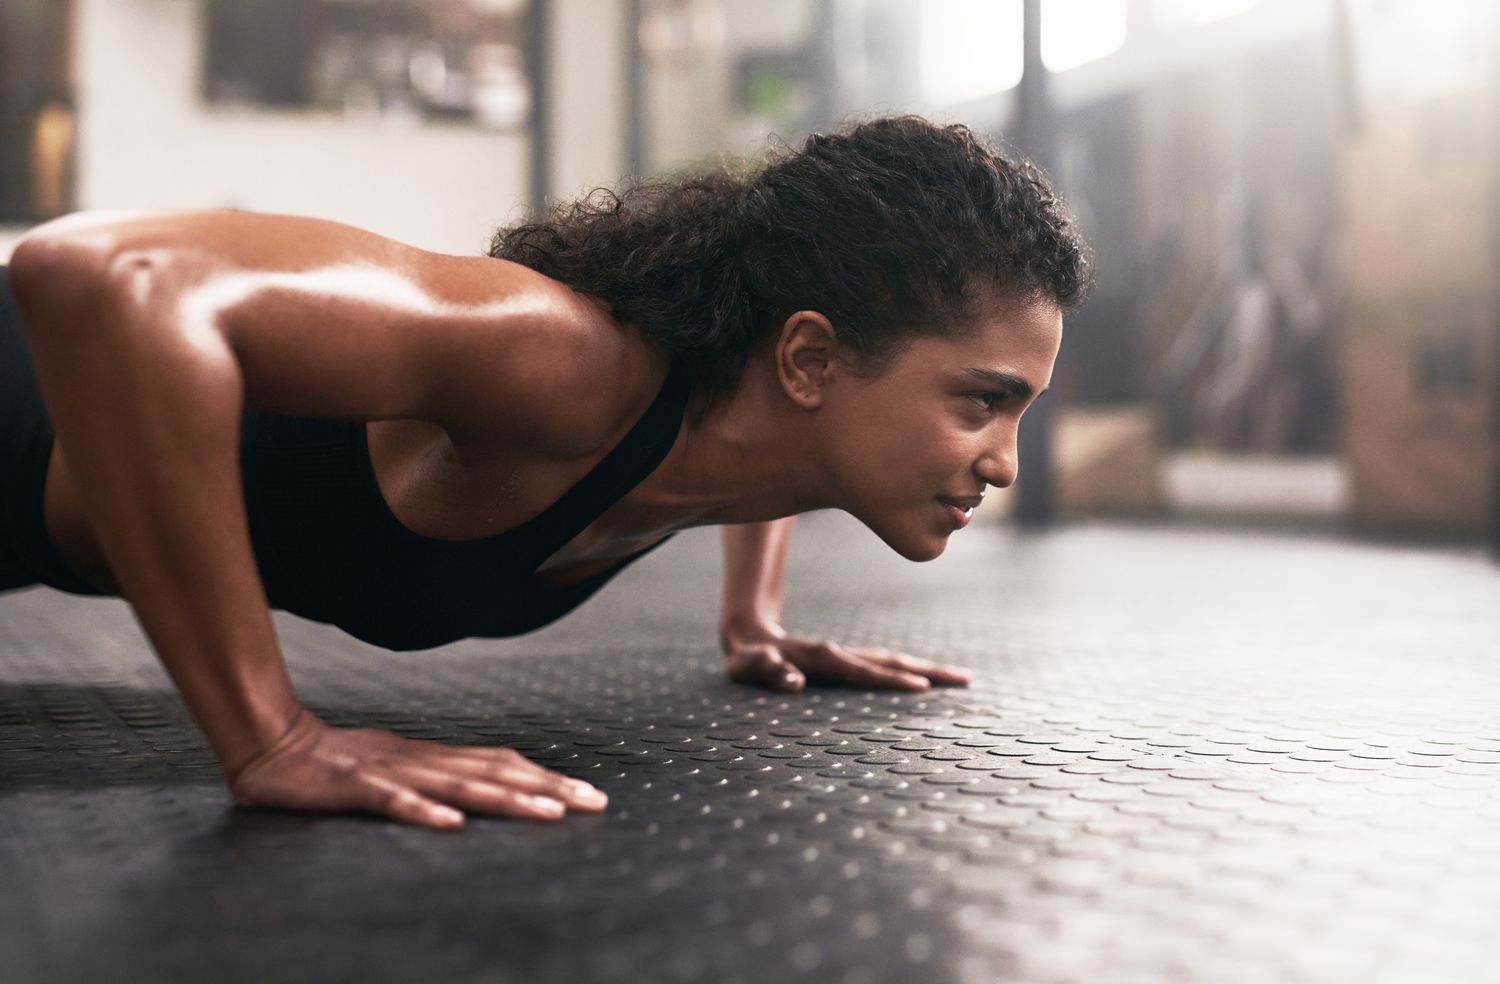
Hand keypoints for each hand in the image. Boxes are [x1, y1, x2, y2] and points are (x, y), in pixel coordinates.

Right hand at [226, 708, 608, 828]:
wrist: (270, 741)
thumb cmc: (334, 764)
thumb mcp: (396, 771)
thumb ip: (434, 781)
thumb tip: (482, 793)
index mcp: (431, 758)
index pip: (500, 764)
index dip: (544, 777)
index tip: (586, 793)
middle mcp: (420, 761)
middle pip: (494, 772)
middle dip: (547, 787)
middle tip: (592, 802)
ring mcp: (389, 772)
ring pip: (457, 786)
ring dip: (505, 799)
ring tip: (547, 813)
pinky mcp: (354, 787)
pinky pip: (392, 801)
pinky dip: (423, 812)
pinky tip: (451, 825)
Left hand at [721, 622, 971, 693]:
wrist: (749, 634)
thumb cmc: (747, 657)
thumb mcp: (749, 665)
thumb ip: (769, 671)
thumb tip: (795, 683)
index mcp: (824, 659)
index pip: (864, 672)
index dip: (891, 680)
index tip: (922, 688)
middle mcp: (842, 655)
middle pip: (892, 661)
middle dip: (929, 671)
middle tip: (966, 680)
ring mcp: (847, 656)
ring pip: (893, 661)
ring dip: (926, 670)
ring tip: (959, 679)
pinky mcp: (847, 661)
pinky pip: (884, 666)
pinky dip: (908, 672)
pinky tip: (925, 681)